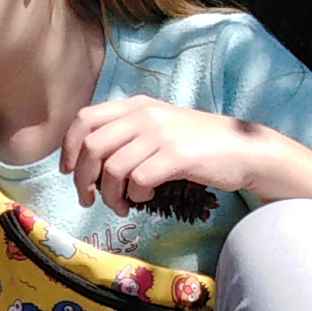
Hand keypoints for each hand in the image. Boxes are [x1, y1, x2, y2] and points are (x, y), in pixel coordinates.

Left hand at [61, 95, 284, 212]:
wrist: (243, 149)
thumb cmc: (198, 143)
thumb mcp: (158, 126)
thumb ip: (127, 134)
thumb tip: (90, 161)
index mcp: (135, 105)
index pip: (84, 119)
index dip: (68, 148)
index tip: (69, 171)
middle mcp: (144, 114)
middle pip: (91, 146)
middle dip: (83, 179)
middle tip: (89, 199)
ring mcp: (160, 134)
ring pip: (112, 168)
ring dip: (110, 195)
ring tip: (121, 205)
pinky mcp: (176, 155)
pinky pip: (138, 180)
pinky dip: (136, 195)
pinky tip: (146, 198)